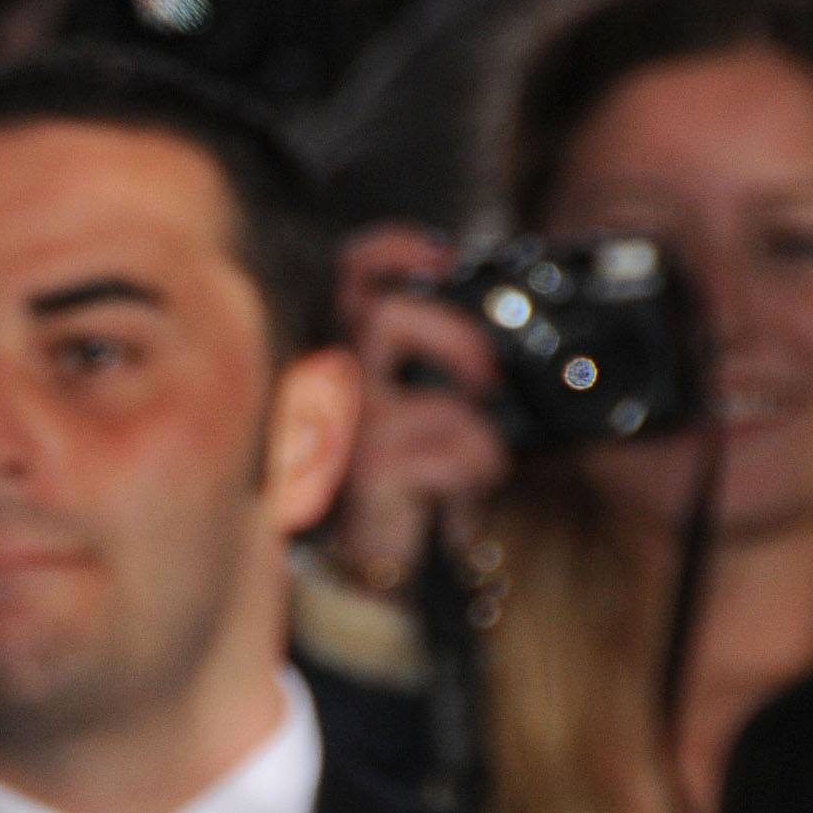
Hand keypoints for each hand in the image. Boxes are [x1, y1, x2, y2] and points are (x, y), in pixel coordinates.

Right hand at [324, 224, 509, 594]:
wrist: (363, 563)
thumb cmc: (387, 480)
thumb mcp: (395, 407)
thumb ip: (409, 361)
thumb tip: (474, 332)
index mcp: (332, 358)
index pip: (344, 279)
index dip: (391, 249)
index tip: (442, 254)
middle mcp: (326, 385)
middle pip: (389, 318)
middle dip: (456, 341)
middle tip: (486, 376)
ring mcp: (345, 430)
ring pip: (442, 402)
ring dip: (474, 432)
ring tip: (473, 457)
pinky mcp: (372, 472)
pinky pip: (460, 452)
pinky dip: (477, 470)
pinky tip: (455, 490)